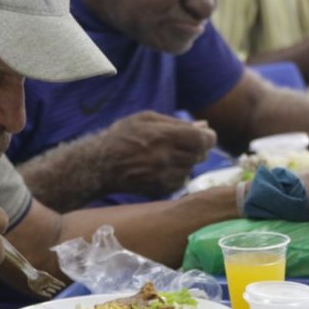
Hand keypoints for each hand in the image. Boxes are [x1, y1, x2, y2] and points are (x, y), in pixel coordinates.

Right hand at [97, 111, 217, 197]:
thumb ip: (176, 122)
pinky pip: (181, 181)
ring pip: (191, 168)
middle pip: (200, 155)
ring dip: (187, 161)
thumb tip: (203, 125)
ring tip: (170, 155)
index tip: (205, 135)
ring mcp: (163, 176)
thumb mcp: (146, 119)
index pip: (203, 140)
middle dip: (198, 148)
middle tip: (187, 143)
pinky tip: (164, 167)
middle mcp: (166, 158)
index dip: (208, 137)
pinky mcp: (160, 189)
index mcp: (164, 136)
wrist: (100, 164)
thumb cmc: (122, 135)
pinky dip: (178, 174)